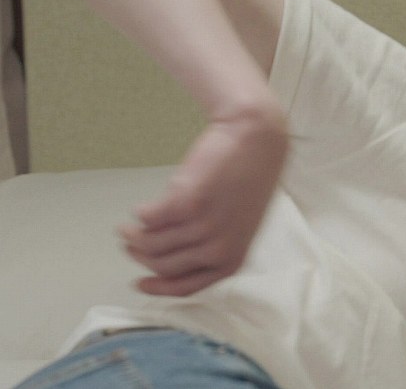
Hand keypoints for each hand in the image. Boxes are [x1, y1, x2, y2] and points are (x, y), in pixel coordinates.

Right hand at [120, 101, 286, 295]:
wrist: (256, 138)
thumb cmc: (250, 176)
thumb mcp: (241, 224)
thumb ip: (215, 245)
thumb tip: (175, 259)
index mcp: (233, 258)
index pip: (187, 287)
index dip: (158, 289)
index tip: (140, 284)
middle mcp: (218, 248)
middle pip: (163, 267)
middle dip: (140, 257)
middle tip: (131, 244)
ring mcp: (202, 226)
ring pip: (151, 244)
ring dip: (133, 236)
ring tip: (127, 227)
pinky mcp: (186, 201)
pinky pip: (147, 218)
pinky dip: (139, 214)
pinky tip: (141, 208)